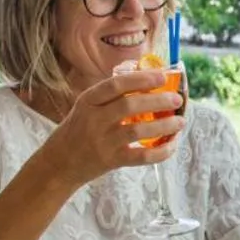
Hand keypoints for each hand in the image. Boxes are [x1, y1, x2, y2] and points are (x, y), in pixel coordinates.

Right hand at [37, 70, 183, 188]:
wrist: (59, 164)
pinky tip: (172, 145)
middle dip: (158, 101)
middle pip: (129, 105)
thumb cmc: (79, 130)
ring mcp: (102, 141)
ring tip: (180, 121)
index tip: (162, 76)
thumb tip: (148, 78)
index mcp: (88, 100)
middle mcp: (94, 119)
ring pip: (138, 130)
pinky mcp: (111, 161)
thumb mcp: (87, 107)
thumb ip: (111, 96)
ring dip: (163, 125)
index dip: (140, 79)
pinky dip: (160, 152)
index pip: (115, 85)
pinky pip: (141, 156)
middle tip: (176, 99)